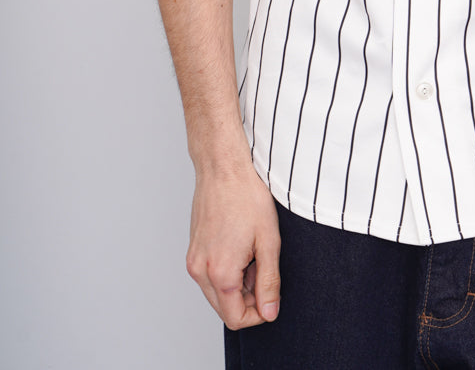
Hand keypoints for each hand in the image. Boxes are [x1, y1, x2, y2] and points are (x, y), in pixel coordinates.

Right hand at [186, 161, 281, 330]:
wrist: (223, 167)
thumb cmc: (247, 197)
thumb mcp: (269, 241)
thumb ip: (269, 282)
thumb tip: (270, 312)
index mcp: (220, 272)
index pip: (236, 318)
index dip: (259, 313)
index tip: (272, 293)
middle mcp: (200, 271)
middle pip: (225, 308)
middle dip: (248, 297)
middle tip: (263, 265)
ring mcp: (193, 260)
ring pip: (217, 293)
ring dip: (237, 283)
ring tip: (252, 251)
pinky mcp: (192, 250)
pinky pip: (209, 275)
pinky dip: (226, 270)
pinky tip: (239, 245)